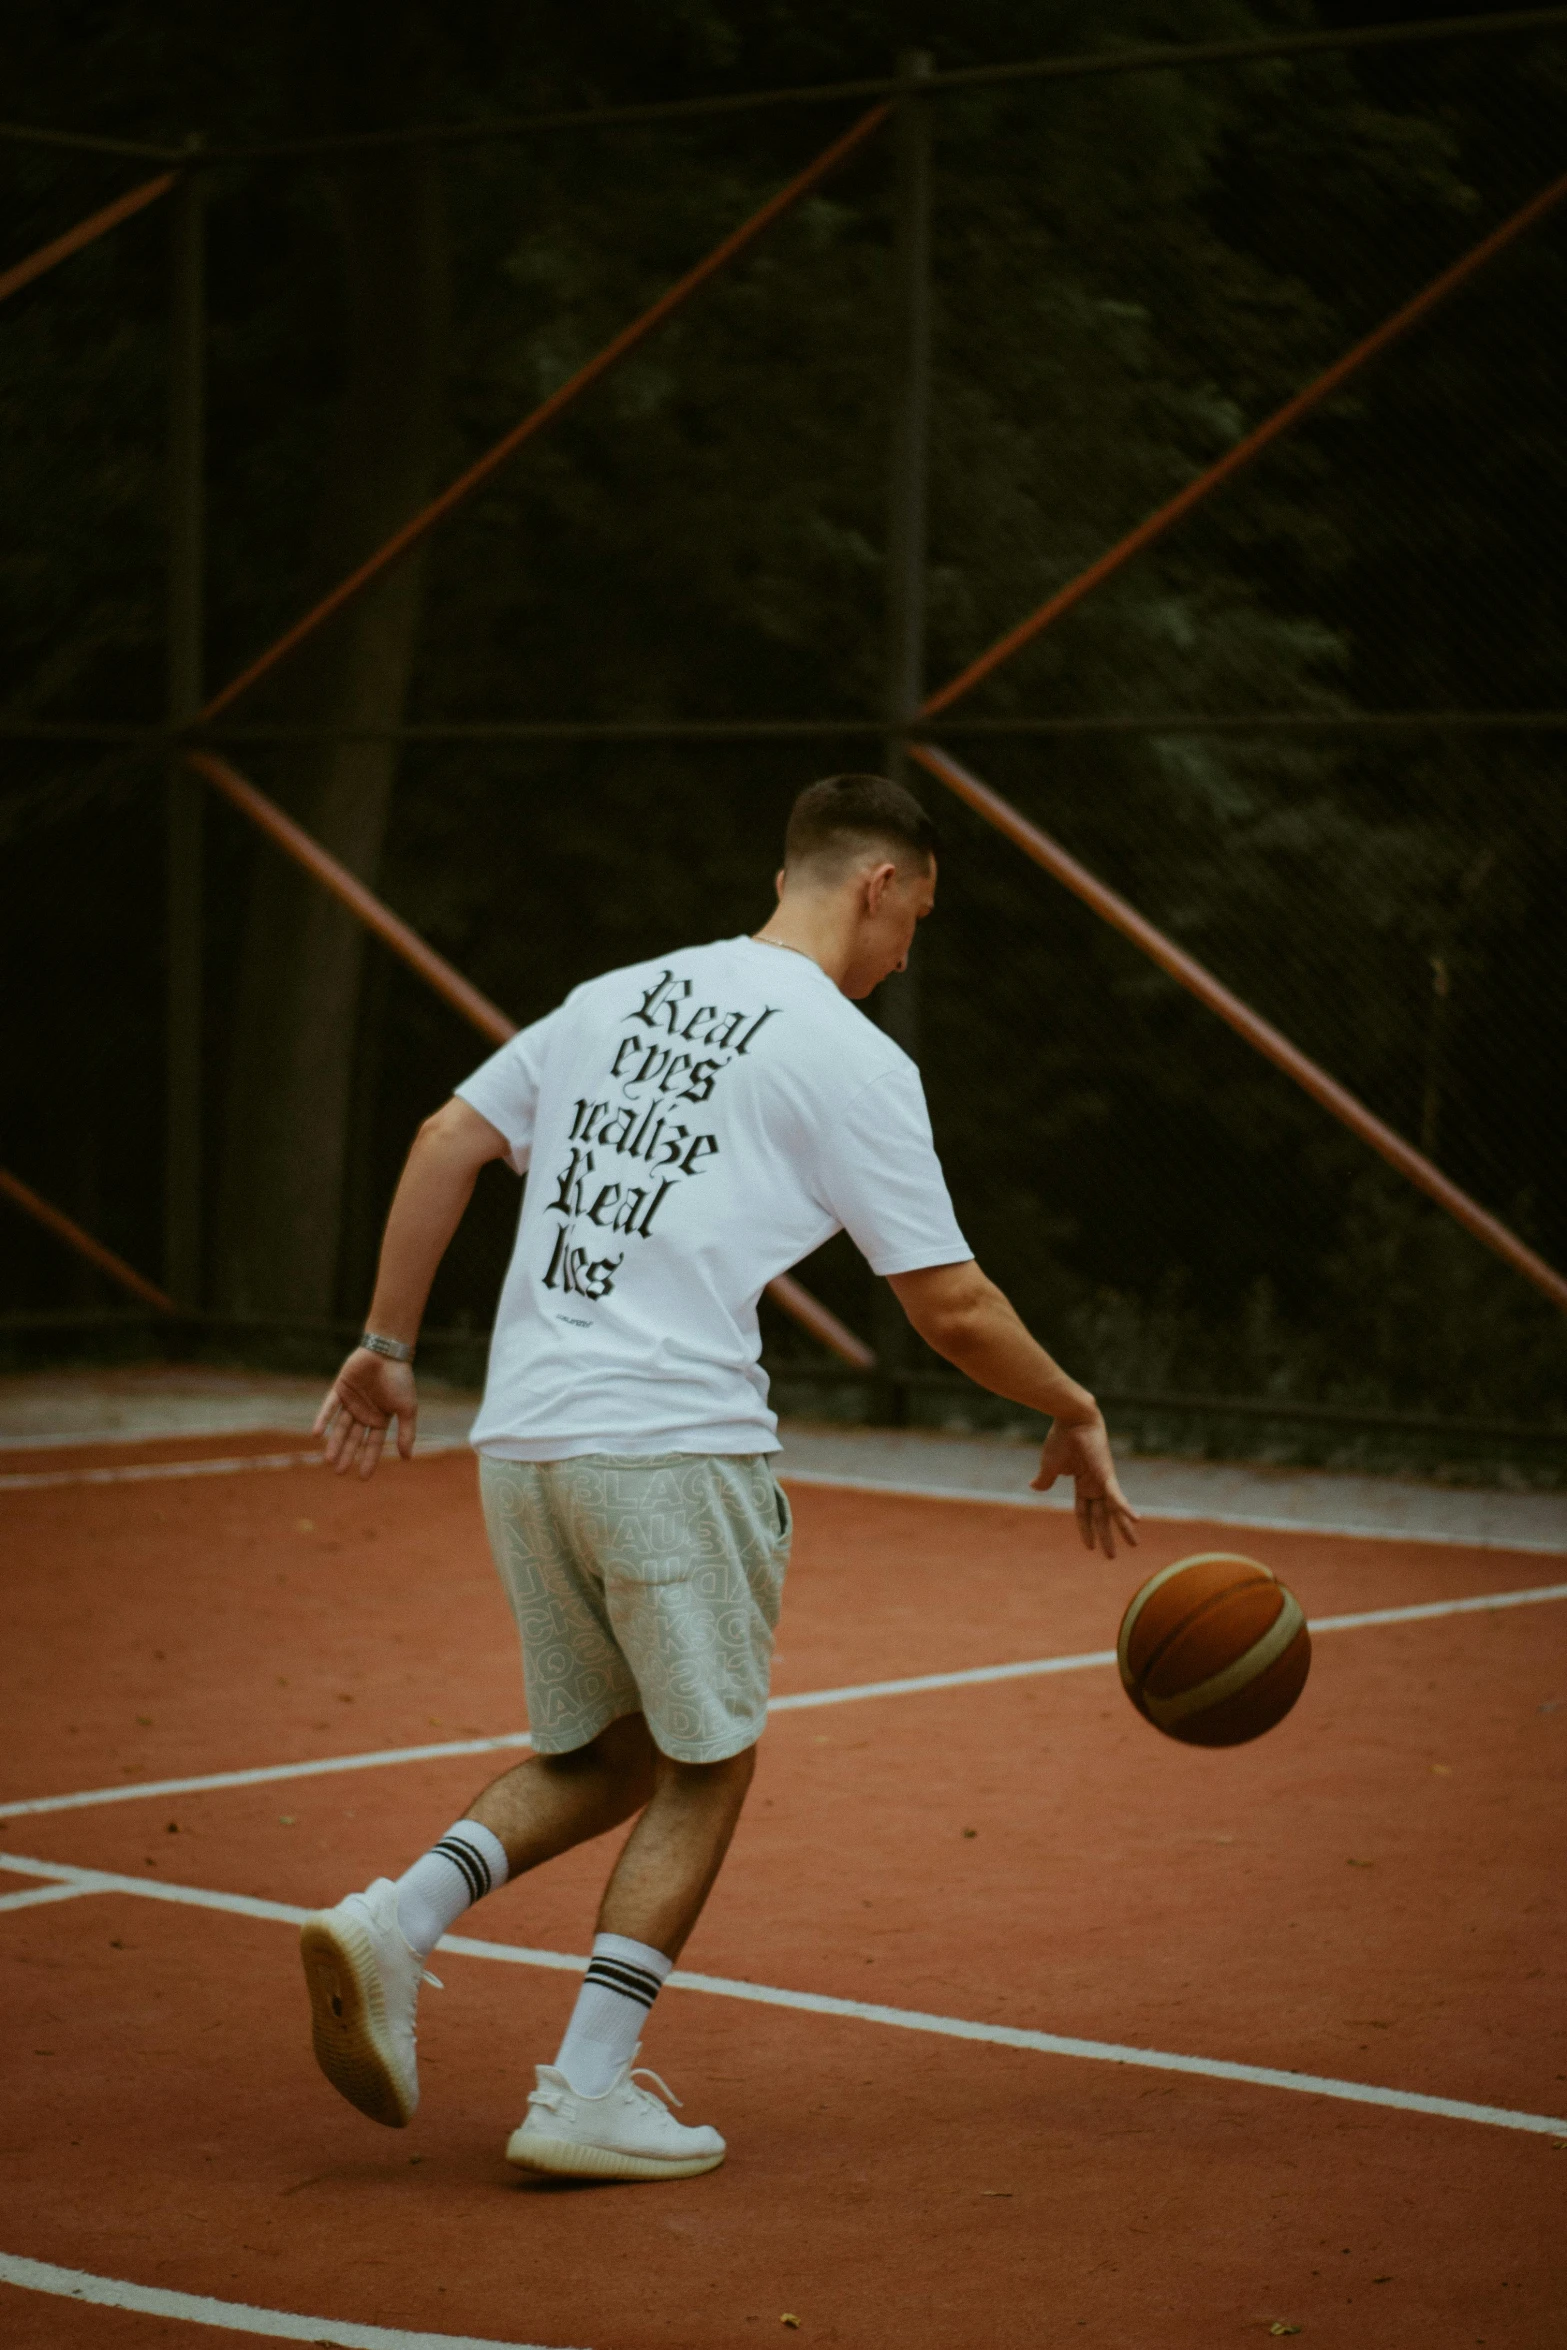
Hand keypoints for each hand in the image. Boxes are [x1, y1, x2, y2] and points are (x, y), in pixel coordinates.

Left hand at [313, 1348, 417, 1479]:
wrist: (388, 1353)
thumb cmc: (400, 1380)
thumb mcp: (407, 1409)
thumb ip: (406, 1432)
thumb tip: (407, 1458)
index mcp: (380, 1419)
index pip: (373, 1444)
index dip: (368, 1460)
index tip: (362, 1478)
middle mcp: (364, 1414)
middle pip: (354, 1439)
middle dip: (346, 1455)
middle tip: (338, 1472)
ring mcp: (351, 1403)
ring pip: (341, 1427)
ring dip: (335, 1442)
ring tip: (328, 1460)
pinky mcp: (340, 1390)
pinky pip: (330, 1407)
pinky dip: (323, 1419)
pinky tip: (317, 1434)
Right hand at [1031, 1412, 1138, 1558]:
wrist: (1070, 1418)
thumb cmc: (1061, 1438)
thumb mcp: (1049, 1466)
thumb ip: (1044, 1480)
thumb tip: (1034, 1487)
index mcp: (1082, 1483)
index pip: (1084, 1512)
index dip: (1086, 1530)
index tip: (1090, 1547)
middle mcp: (1096, 1484)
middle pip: (1102, 1517)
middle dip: (1107, 1537)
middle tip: (1112, 1557)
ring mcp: (1103, 1480)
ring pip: (1115, 1511)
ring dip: (1124, 1529)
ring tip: (1134, 1546)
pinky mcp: (1107, 1474)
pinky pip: (1117, 1496)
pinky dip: (1126, 1508)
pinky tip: (1136, 1520)